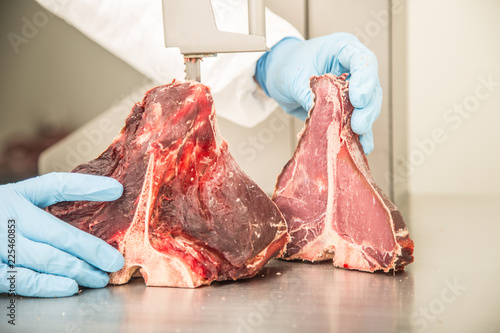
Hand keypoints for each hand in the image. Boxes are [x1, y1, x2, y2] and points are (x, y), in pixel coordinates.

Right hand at [0, 173, 123, 297]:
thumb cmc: (0, 215)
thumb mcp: (23, 196)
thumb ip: (61, 192)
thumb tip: (113, 188)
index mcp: (17, 195)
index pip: (56, 185)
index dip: (87, 186)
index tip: (118, 190)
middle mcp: (7, 217)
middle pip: (57, 234)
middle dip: (91, 250)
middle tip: (114, 262)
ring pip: (43, 259)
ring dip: (76, 270)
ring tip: (98, 278)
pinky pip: (21, 280)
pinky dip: (47, 285)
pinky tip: (69, 287)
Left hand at [255, 33, 381, 154]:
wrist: (277, 75)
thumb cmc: (286, 65)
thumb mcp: (294, 79)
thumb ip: (310, 96)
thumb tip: (326, 117)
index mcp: (341, 49)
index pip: (363, 60)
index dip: (365, 80)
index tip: (358, 99)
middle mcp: (351, 67)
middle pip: (371, 86)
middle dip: (367, 108)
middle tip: (358, 125)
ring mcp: (351, 87)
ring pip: (368, 105)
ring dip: (364, 123)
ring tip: (357, 137)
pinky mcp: (346, 106)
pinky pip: (357, 120)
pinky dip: (359, 134)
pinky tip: (361, 145)